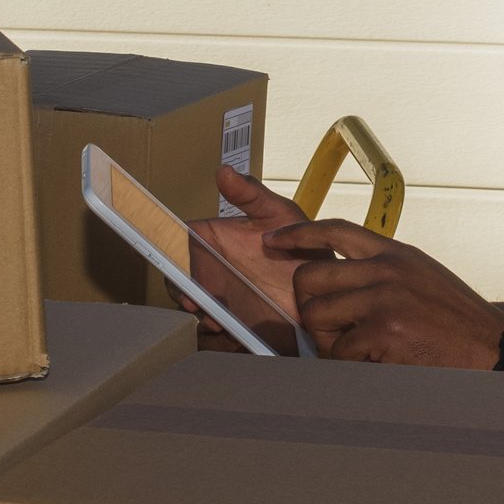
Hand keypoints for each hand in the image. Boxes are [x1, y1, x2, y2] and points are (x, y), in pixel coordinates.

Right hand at [182, 165, 324, 351]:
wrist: (327, 287)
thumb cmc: (304, 244)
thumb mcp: (280, 214)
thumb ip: (251, 194)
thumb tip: (222, 170)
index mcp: (213, 241)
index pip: (179, 248)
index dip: (175, 262)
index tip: (184, 278)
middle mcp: (213, 269)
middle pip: (181, 282)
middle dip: (184, 295)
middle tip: (198, 305)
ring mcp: (223, 297)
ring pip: (196, 309)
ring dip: (200, 316)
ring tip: (218, 322)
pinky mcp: (236, 322)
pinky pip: (215, 331)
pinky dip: (217, 333)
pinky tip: (230, 332)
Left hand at [264, 219, 503, 368]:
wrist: (497, 349)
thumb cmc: (458, 322)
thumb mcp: (423, 278)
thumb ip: (385, 272)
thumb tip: (341, 278)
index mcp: (396, 253)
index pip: (335, 229)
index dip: (297, 233)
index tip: (273, 240)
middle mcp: (387, 269)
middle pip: (310, 276)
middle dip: (308, 305)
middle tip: (329, 327)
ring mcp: (385, 299)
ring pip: (316, 316)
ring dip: (328, 340)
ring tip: (357, 350)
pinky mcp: (385, 331)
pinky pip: (340, 351)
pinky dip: (352, 364)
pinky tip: (377, 363)